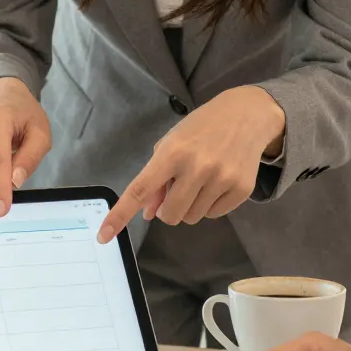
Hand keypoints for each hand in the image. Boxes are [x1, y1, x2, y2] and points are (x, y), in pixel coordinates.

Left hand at [97, 86, 284, 242]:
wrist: (247, 115)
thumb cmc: (201, 129)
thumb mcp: (171, 144)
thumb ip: (156, 179)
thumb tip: (147, 213)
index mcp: (172, 153)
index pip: (140, 190)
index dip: (120, 215)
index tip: (103, 236)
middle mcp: (197, 167)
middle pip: (170, 216)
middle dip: (169, 209)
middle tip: (177, 189)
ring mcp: (222, 179)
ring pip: (192, 218)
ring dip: (190, 206)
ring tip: (201, 180)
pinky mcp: (242, 189)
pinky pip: (214, 215)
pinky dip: (210, 204)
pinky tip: (218, 181)